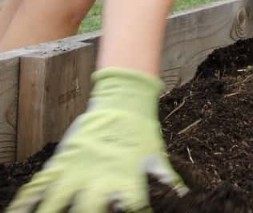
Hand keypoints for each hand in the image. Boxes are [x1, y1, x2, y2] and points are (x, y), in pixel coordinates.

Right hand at [8, 68, 186, 212]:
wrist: (123, 101)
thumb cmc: (140, 132)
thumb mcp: (155, 157)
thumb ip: (165, 179)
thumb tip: (183, 195)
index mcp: (124, 181)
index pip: (127, 208)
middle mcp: (98, 179)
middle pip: (87, 211)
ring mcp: (76, 170)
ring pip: (56, 202)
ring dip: (49, 212)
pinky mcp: (61, 161)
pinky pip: (40, 184)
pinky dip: (28, 199)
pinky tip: (19, 211)